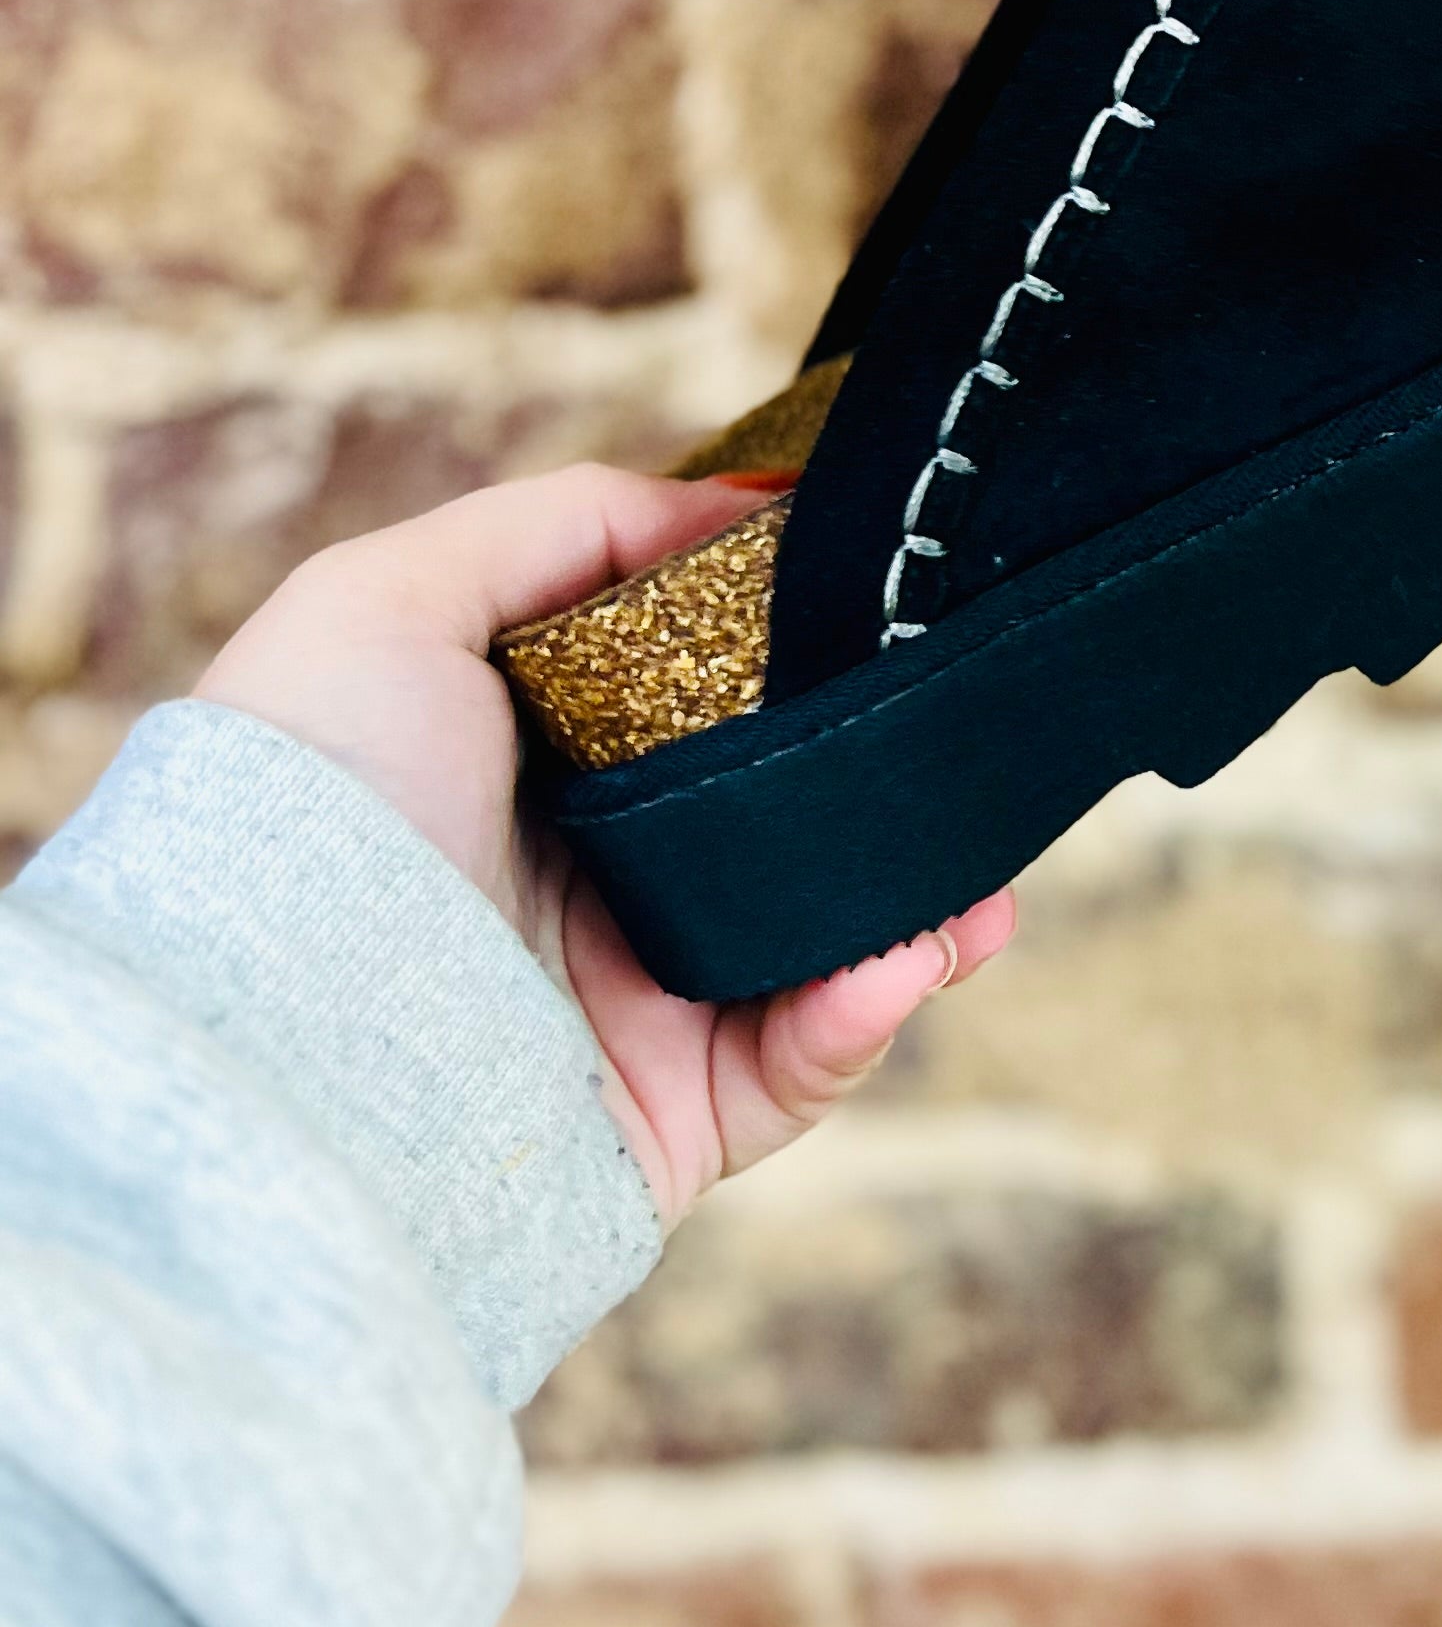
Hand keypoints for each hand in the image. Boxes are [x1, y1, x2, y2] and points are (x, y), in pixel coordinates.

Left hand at [194, 465, 1014, 1226]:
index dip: (807, 676)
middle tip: (980, 769)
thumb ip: (568, 525)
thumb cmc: (309, 803)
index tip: (897, 629)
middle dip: (900, 807)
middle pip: (787, 838)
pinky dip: (873, 1011)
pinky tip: (912, 953)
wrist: (273, 1031)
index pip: (706, 714)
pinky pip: (806, 1066)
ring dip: (926, 916)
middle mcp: (590, 894)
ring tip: (982, 889)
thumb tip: (743, 506)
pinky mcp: (670, 1120)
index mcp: (536, 776)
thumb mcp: (392, 597)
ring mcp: (635, 1013)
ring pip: (828, 957)